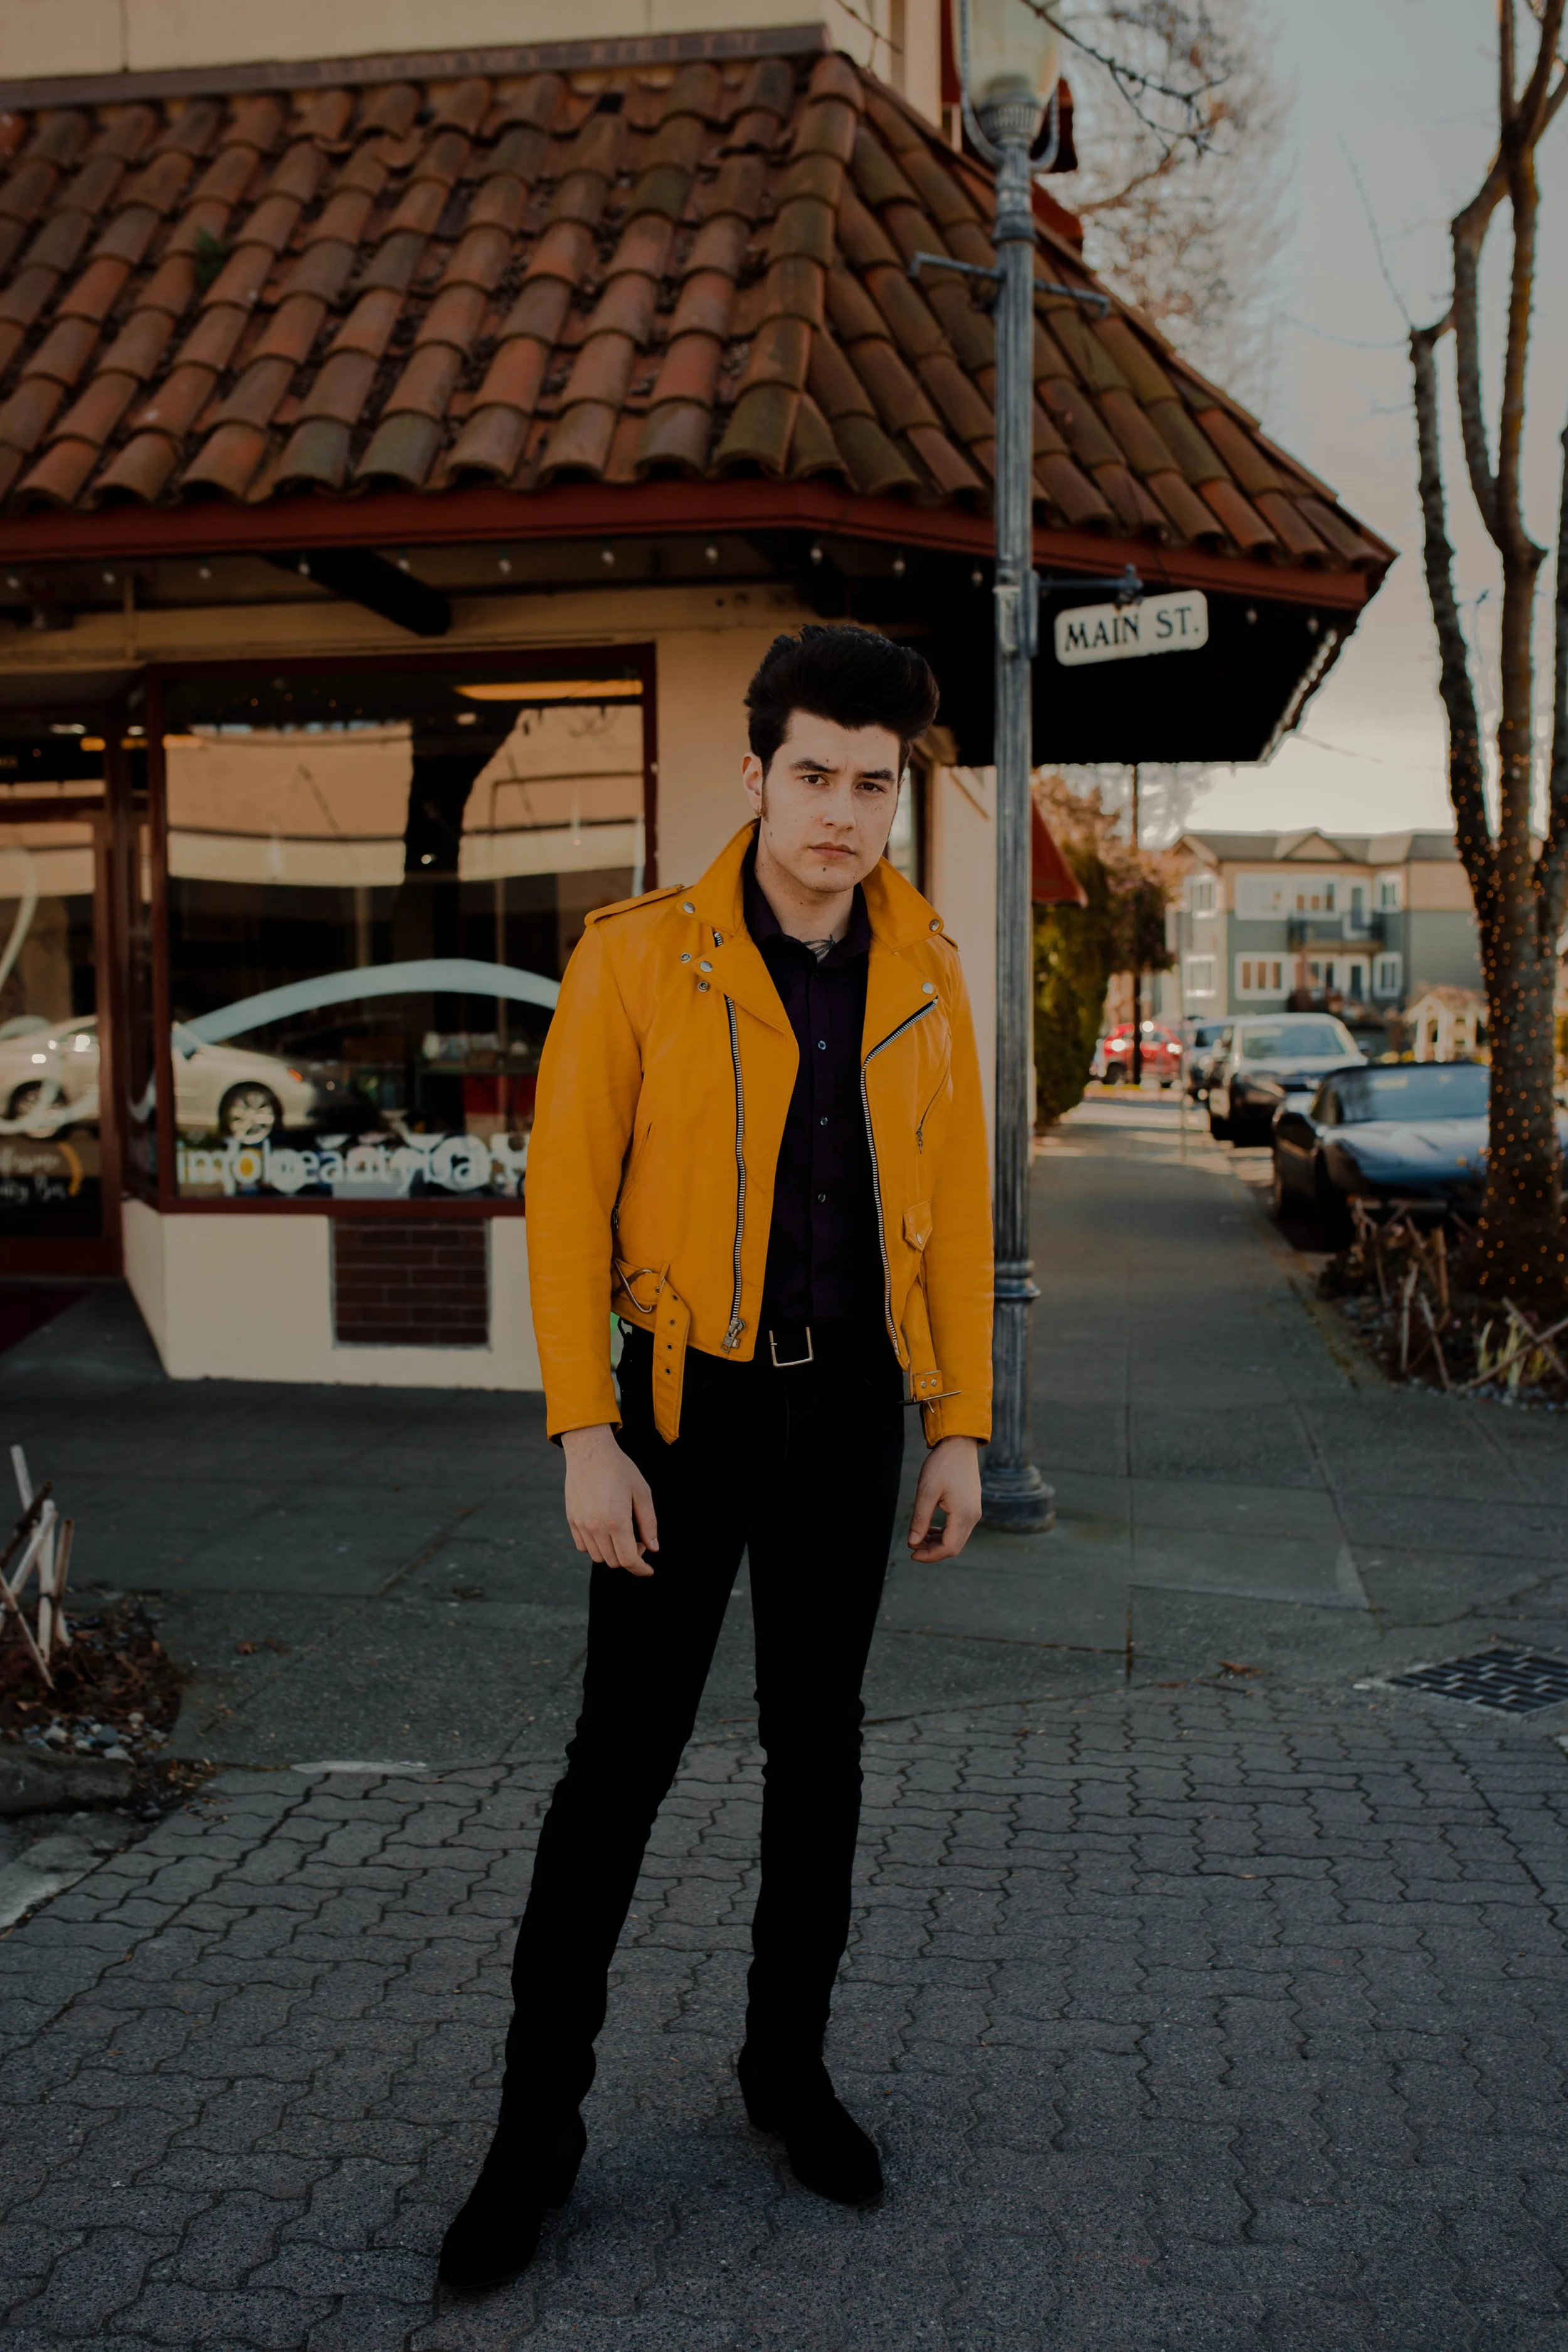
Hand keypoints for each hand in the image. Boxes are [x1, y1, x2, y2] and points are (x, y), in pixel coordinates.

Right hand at [561, 1424, 658, 1574]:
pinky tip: (606, 1531)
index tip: (649, 1570)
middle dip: (630, 1557)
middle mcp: (596, 1527)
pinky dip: (596, 1547)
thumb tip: (653, 1548)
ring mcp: (581, 1525)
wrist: (589, 1451)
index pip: (629, 1559)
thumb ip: (649, 1523)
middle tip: (638, 1539)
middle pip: (614, 1561)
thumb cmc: (620, 1469)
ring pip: (598, 1557)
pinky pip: (583, 1547)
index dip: (641, 1569)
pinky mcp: (571, 1520)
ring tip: (622, 1534)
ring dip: (613, 1553)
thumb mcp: (642, 1492)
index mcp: (616, 1521)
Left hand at [908, 1435, 981, 1562]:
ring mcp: (974, 1512)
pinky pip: (959, 1529)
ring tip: (917, 1537)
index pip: (948, 1548)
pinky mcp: (971, 1507)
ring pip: (956, 1539)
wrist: (959, 1445)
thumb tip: (913, 1542)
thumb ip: (920, 1519)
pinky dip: (944, 1533)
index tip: (911, 1552)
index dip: (929, 1555)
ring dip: (937, 1542)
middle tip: (912, 1545)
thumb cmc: (942, 1465)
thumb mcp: (926, 1492)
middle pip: (953, 1547)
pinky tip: (929, 1529)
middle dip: (932, 1551)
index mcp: (963, 1515)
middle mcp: (972, 1517)